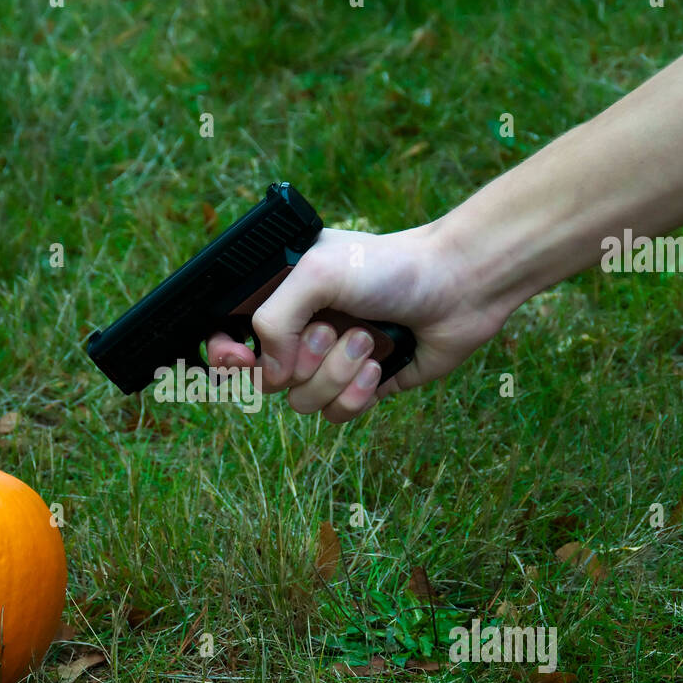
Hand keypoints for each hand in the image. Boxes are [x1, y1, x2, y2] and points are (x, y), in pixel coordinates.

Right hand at [205, 223, 511, 421]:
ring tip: (368, 339)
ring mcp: (330, 362)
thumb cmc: (389, 268)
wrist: (458, 287)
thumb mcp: (316, 272)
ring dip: (337, 372)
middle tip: (331, 328)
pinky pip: (336, 415)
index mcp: (280, 295)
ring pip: (302, 401)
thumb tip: (272, 375)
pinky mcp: (361, 388)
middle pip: (264, 378)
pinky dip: (359, 393)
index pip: (226, 335)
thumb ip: (273, 318)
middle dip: (301, 359)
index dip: (225, 355)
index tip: (241, 357)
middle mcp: (300, 331)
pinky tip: (382, 364)